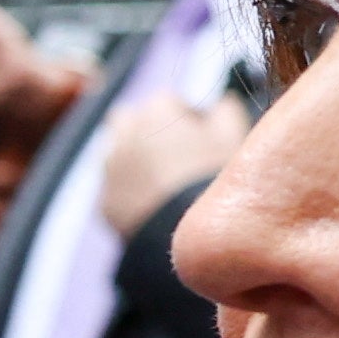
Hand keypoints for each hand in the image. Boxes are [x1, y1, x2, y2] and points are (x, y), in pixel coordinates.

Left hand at [96, 86, 251, 233]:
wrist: (190, 234)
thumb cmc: (216, 179)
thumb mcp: (234, 135)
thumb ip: (225, 110)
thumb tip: (220, 103)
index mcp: (157, 110)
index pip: (170, 103)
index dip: (188, 120)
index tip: (202, 138)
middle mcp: (124, 133)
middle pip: (131, 121)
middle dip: (149, 132)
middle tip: (175, 155)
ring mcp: (110, 168)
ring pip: (117, 154)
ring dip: (135, 160)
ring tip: (163, 182)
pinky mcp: (104, 202)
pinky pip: (114, 189)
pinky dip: (128, 193)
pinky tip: (152, 205)